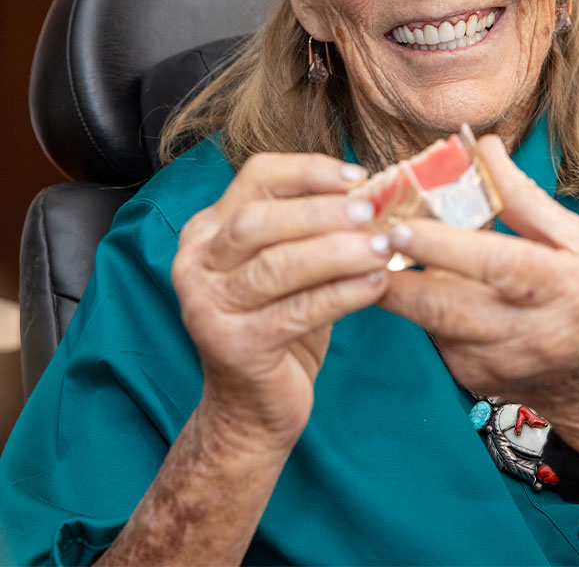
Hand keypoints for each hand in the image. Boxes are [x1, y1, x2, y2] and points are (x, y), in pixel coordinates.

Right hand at [172, 153, 390, 456]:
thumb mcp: (289, 263)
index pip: (256, 177)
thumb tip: (373, 189)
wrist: (252, 407)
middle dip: (321, 212)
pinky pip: (297, 311)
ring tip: (383, 248)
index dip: (309, 171)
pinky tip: (376, 285)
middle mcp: (195, 263)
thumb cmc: (280, 320)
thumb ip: (314, 225)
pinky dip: (342, 294)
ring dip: (337, 252)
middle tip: (372, 212)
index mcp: (207, 230)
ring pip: (277, 265)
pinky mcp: (232, 346)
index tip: (359, 176)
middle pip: (260, 221)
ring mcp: (207, 306)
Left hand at [380, 136, 578, 460]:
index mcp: (567, 289)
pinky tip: (422, 276)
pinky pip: (434, 334)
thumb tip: (481, 148)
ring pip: (430, 321)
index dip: (445, 247)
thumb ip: (526, 199)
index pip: (497, 266)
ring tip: (379, 245)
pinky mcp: (472, 380)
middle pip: (445, 308)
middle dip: (395, 274)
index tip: (401, 226)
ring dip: (401, 284)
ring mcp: (497, 366)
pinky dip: (422, 303)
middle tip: (364, 237)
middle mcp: (530, 335)